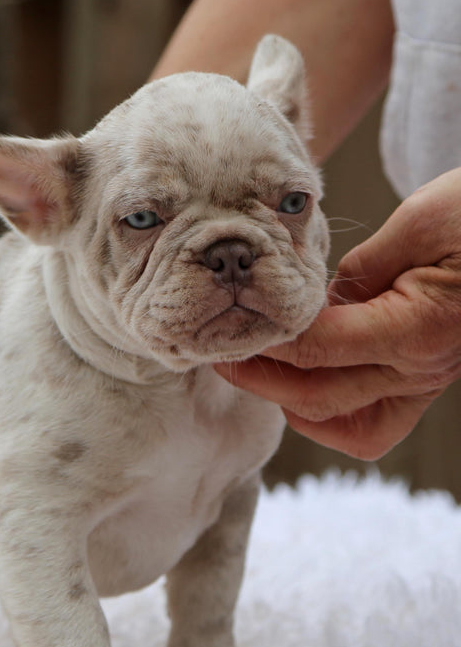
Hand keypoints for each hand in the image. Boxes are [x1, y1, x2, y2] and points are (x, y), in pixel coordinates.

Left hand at [216, 168, 460, 459]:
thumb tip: (313, 302)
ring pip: (343, 424)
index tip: (227, 324)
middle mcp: (423, 369)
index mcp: (419, 329)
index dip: (265, 339)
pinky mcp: (426, 380)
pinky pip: (369, 422)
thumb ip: (360, 270)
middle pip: (317, 397)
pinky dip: (327, 409)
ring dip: (290, 401)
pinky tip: (300, 376)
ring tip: (253, 365)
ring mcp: (428, 382)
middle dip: (259, 377)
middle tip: (218, 350)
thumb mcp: (420, 222)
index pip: (316, 349)